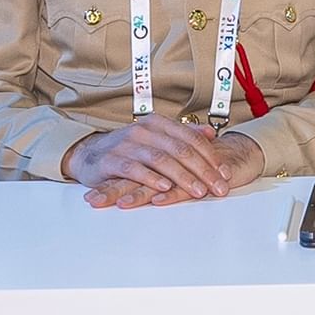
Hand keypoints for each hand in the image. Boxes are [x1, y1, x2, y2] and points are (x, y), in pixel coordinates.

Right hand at [63, 119, 247, 207]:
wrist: (89, 154)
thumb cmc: (127, 149)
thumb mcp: (156, 138)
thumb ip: (182, 135)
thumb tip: (211, 134)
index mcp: (158, 124)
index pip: (191, 138)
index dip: (211, 156)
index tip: (225, 174)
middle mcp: (144, 131)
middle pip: (180, 150)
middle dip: (203, 170)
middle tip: (219, 187)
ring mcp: (128, 145)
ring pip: (162, 160)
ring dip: (183, 177)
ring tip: (199, 191)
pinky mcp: (112, 161)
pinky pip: (135, 170)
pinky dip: (152, 179)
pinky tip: (165, 188)